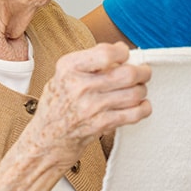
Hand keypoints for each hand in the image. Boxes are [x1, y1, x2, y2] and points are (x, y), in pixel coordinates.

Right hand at [20, 42, 151, 164]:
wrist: (46, 139)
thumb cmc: (58, 104)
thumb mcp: (64, 75)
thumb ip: (90, 62)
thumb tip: (122, 51)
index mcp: (69, 67)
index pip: (106, 53)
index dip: (123, 52)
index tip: (125, 55)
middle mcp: (79, 86)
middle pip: (127, 73)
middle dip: (142, 72)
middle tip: (143, 72)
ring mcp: (91, 107)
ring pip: (134, 93)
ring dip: (142, 90)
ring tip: (138, 90)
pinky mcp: (101, 125)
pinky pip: (134, 114)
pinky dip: (144, 108)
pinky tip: (140, 105)